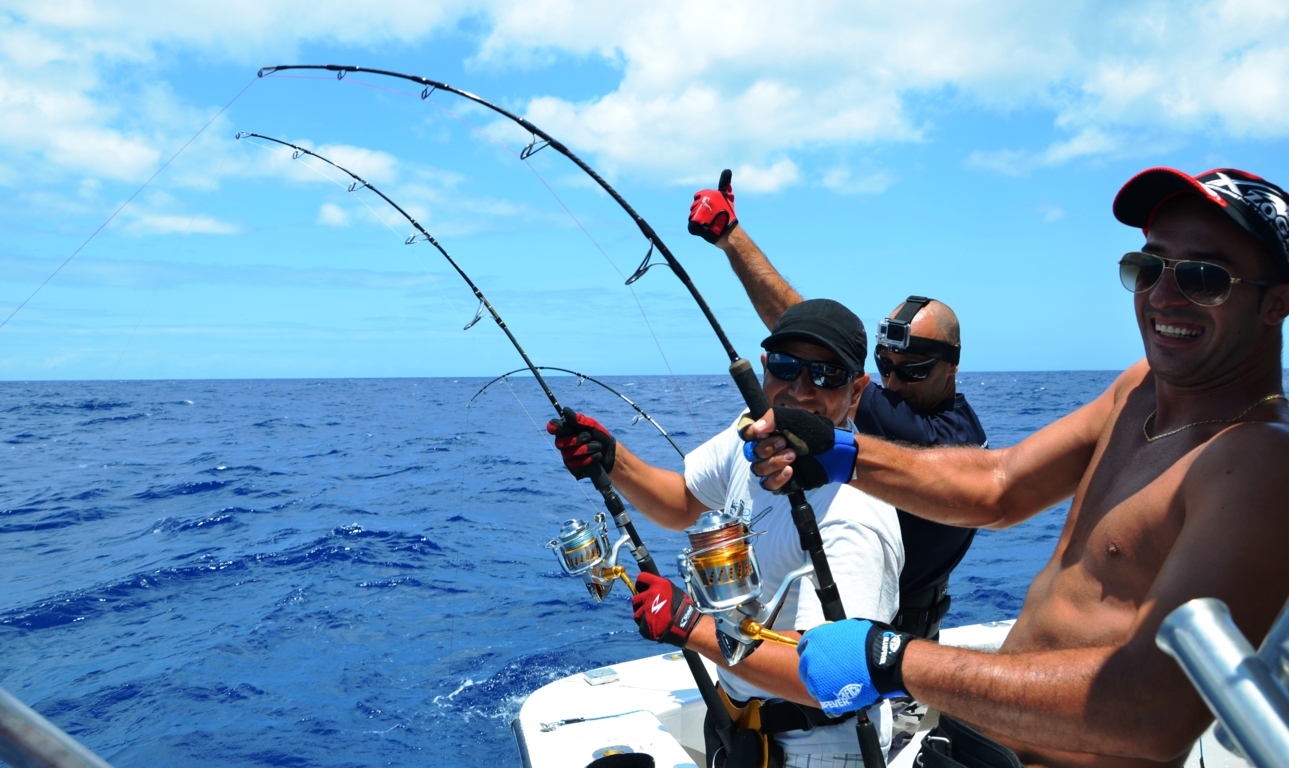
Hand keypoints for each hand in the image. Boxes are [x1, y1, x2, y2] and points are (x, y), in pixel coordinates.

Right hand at [546, 406, 616, 480]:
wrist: (610, 452)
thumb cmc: (599, 436)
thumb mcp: (591, 425)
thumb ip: (578, 420)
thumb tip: (565, 409)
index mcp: (565, 430)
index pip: (552, 427)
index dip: (558, 428)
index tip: (569, 429)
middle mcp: (563, 444)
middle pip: (560, 443)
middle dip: (577, 439)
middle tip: (590, 436)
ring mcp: (566, 457)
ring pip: (569, 455)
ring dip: (587, 449)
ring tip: (598, 447)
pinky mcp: (573, 469)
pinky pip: (576, 465)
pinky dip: (589, 460)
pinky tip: (597, 457)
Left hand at [631, 571, 699, 647]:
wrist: (687, 625)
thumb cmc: (682, 607)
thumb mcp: (673, 590)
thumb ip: (660, 588)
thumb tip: (650, 587)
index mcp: (659, 584)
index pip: (641, 578)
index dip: (641, 584)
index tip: (642, 588)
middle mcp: (651, 595)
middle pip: (635, 598)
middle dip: (640, 603)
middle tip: (648, 607)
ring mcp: (647, 609)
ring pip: (636, 612)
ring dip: (642, 615)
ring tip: (653, 618)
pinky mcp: (645, 623)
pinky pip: (640, 624)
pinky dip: (645, 626)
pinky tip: (654, 626)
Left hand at [688, 169, 737, 243]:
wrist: (730, 232)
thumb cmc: (728, 214)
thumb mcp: (727, 196)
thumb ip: (725, 184)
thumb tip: (727, 170)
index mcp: (708, 194)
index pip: (698, 196)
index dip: (704, 203)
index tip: (713, 209)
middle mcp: (702, 201)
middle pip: (694, 207)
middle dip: (701, 213)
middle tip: (711, 218)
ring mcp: (698, 212)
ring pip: (692, 217)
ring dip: (699, 221)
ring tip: (709, 224)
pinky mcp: (695, 224)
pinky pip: (691, 226)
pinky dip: (696, 230)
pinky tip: (705, 230)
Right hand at [738, 407, 855, 490]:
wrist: (834, 453)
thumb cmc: (815, 433)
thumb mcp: (795, 418)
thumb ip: (773, 418)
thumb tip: (756, 428)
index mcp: (766, 432)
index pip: (745, 433)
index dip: (750, 434)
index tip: (764, 432)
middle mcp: (765, 449)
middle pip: (750, 452)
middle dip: (768, 448)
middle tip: (786, 443)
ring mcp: (772, 466)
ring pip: (758, 469)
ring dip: (774, 462)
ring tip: (793, 456)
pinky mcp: (780, 482)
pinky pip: (768, 485)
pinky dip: (777, 478)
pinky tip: (790, 471)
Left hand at [797, 619, 913, 715]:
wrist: (880, 661)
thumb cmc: (868, 643)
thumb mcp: (845, 628)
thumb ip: (830, 634)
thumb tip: (830, 639)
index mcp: (813, 638)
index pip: (804, 648)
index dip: (813, 654)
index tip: (821, 659)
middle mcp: (809, 657)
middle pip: (805, 667)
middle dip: (816, 670)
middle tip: (830, 675)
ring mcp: (814, 676)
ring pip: (812, 684)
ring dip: (822, 686)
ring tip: (837, 688)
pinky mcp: (822, 694)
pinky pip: (821, 698)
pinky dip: (830, 699)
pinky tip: (841, 697)